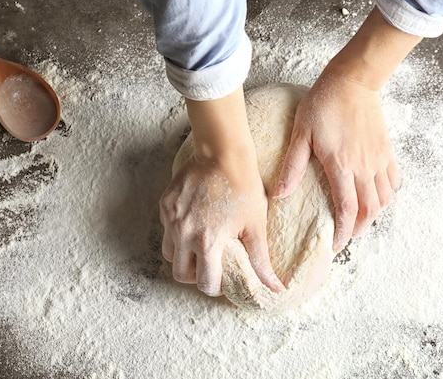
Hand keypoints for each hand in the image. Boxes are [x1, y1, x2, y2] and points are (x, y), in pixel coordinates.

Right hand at [161, 87, 285, 295]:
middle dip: (195, 275)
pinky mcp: (165, 205)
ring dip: (183, 257)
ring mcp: (171, 219)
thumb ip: (261, 261)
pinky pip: (166, 229)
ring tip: (200, 246)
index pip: (204, 284)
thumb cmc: (243, 187)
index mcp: (207, 242)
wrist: (222, 153)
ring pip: (169, 254)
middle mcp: (183, 234)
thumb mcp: (256, 226)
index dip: (215, 286)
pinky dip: (178, 233)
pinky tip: (195, 222)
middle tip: (210, 265)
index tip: (224, 277)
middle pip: (180, 274)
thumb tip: (277, 289)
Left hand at [275, 73, 399, 251]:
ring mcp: (379, 159)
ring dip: (373, 216)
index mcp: (341, 165)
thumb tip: (280, 194)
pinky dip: (387, 197)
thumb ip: (292, 166)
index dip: (343, 233)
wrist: (353, 81)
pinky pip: (394, 182)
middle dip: (358, 230)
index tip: (335, 246)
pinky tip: (376, 199)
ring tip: (358, 222)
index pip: (347, 209)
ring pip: (385, 200)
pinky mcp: (387, 151)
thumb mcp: (301, 134)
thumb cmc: (323, 104)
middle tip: (344, 237)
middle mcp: (364, 167)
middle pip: (370, 211)